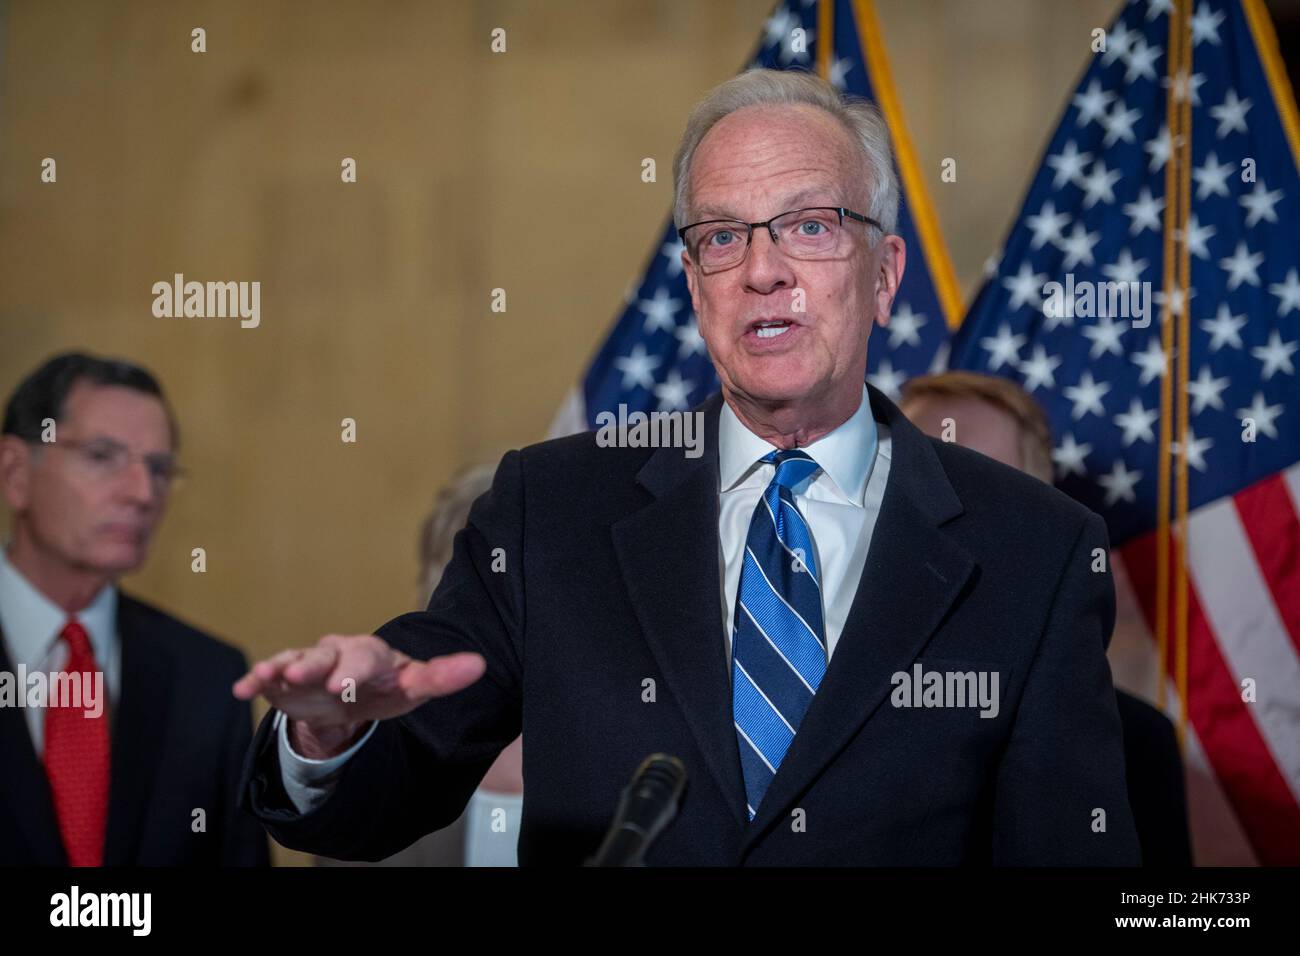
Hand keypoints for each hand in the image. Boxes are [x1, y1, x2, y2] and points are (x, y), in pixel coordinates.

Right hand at [232, 634, 485, 757]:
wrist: (352, 694)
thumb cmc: (387, 686)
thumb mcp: (415, 685)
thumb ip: (443, 676)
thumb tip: (480, 665)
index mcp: (371, 654)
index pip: (365, 658)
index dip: (354, 671)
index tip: (344, 688)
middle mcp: (337, 653)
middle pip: (326, 656)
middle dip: (317, 667)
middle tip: (308, 680)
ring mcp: (309, 664)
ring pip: (293, 661)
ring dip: (280, 668)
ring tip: (266, 677)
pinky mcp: (286, 679)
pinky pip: (270, 676)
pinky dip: (256, 680)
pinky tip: (243, 689)